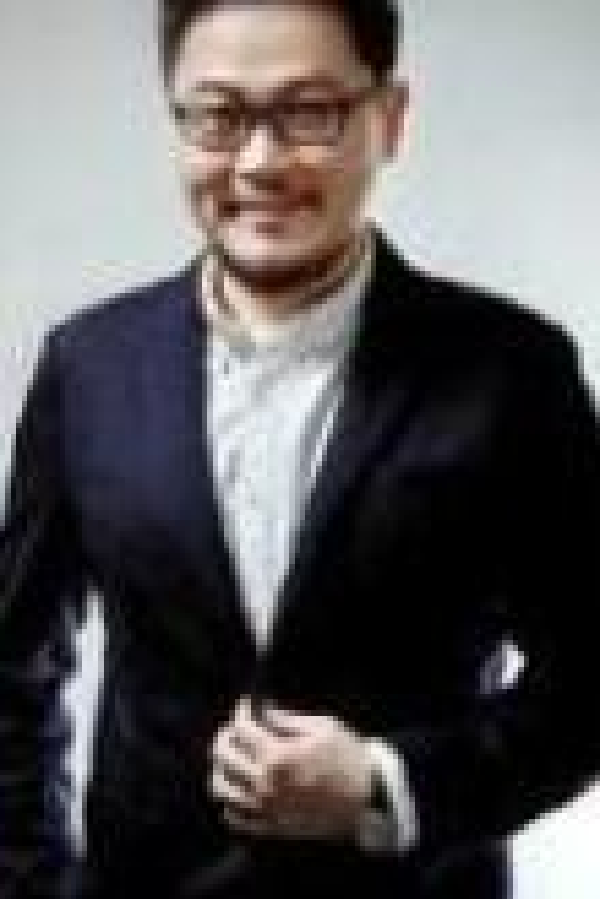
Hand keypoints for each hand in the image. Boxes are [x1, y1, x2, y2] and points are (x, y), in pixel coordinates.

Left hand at [207, 696, 371, 841]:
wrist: (367, 798)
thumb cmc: (347, 757)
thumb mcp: (321, 727)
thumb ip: (284, 718)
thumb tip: (261, 711)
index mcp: (276, 756)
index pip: (240, 729)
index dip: (241, 712)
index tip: (246, 705)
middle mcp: (263, 784)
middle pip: (223, 755)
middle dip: (227, 735)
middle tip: (237, 727)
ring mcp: (264, 809)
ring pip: (221, 786)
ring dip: (221, 766)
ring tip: (231, 756)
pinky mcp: (269, 828)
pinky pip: (234, 817)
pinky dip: (228, 801)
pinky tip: (235, 788)